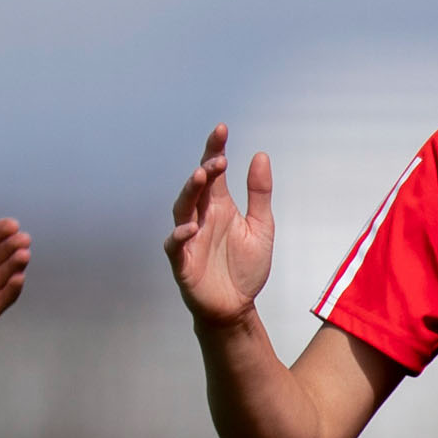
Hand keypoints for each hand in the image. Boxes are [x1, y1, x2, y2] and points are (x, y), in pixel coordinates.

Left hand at [0, 187, 29, 352]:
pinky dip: (13, 289)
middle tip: (22, 240)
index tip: (12, 225)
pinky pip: (4, 299)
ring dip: (16, 265)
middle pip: (2, 253)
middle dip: (13, 246)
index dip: (1, 230)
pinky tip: (18, 278)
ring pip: (6, 274)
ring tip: (22, 256)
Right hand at [164, 127, 277, 327]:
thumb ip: (259, 194)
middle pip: (197, 187)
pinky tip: (190, 226)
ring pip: (183, 209)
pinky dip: (180, 235)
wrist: (237, 307)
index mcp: (220, 207)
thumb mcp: (261, 228)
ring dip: (189, 192)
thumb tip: (260, 156)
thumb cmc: (245, 268)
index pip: (214, 173)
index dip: (215, 150)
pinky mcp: (183, 262)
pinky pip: (175, 245)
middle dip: (205, 170)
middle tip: (217, 158)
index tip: (222, 129)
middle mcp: (202, 217)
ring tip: (200, 177)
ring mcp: (190, 238)